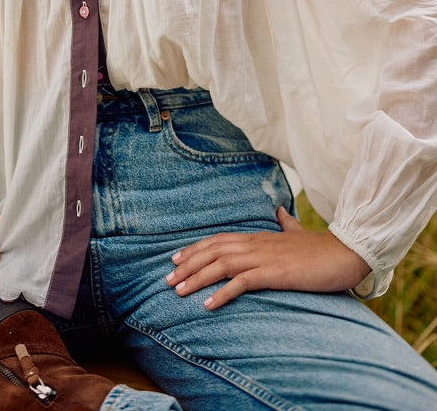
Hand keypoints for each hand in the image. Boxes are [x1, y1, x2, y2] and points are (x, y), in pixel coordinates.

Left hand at [166, 206, 370, 309]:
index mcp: (259, 237)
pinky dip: (222, 293)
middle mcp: (257, 244)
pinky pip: (242, 283)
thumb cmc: (322, 249)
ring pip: (221, 265)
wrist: (347, 253)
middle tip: (168, 279)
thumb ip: (286, 225)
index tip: (176, 260)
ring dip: (197, 279)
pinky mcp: (275, 273)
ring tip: (179, 292)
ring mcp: (265, 258)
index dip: (196, 249)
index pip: (219, 240)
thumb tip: (279, 211)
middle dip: (188, 265)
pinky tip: (208, 305)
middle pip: (214, 251)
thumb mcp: (299, 234)